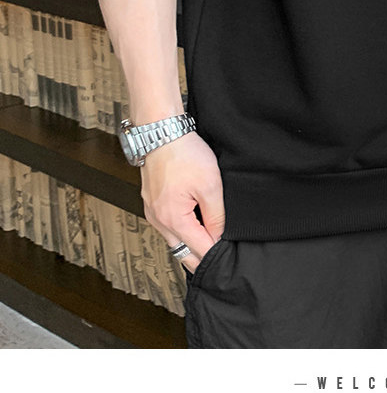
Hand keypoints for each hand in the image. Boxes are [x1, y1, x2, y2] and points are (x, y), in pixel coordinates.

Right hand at [140, 130, 224, 274]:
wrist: (160, 132)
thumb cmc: (184, 154)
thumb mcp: (210, 184)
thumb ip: (216, 215)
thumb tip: (219, 236)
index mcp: (174, 220)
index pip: (198, 251)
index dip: (215, 255)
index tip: (228, 258)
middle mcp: (159, 221)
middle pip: (183, 252)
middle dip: (201, 258)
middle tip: (220, 260)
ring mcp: (152, 213)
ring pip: (173, 241)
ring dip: (190, 245)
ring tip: (210, 244)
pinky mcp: (151, 203)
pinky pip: (167, 227)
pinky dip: (180, 232)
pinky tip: (194, 228)